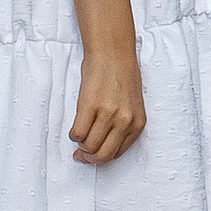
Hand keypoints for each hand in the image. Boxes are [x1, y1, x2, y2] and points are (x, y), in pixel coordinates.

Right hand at [69, 37, 145, 165]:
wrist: (113, 53)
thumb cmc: (122, 77)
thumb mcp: (132, 106)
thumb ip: (123, 126)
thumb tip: (102, 145)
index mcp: (137, 123)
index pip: (117, 154)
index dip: (101, 157)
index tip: (91, 154)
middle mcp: (125, 121)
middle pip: (103, 155)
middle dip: (89, 157)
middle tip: (80, 154)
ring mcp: (108, 114)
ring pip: (89, 146)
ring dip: (80, 145)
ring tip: (79, 134)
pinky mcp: (90, 105)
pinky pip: (77, 133)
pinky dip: (73, 134)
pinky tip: (76, 124)